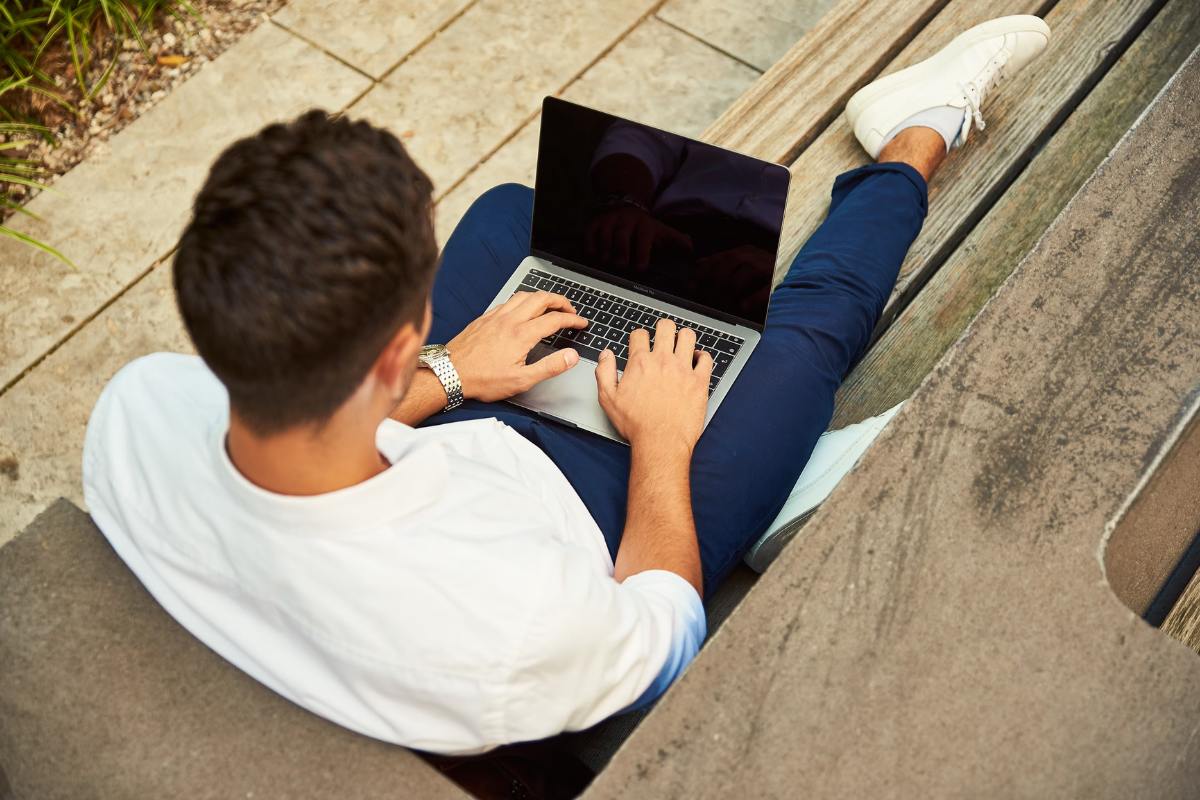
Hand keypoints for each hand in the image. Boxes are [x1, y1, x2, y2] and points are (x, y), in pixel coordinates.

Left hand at [447, 290, 586, 401]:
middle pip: (542, 298)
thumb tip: (570, 356)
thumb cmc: (481, 379)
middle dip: (561, 301)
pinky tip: (523, 309)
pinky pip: (508, 300)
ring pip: (524, 295)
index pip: (555, 319)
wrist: (449, 373)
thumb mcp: (521, 381)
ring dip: (542, 296)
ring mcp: (496, 316)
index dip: (573, 319)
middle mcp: (509, 320)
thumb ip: (549, 367)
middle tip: (570, 310)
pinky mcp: (485, 318)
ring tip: (551, 305)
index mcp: (521, 335)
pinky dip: (522, 300)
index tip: (581, 323)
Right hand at [585, 205, 692, 269]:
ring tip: (607, 263)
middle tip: (620, 266)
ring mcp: (608, 222)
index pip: (643, 240)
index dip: (641, 254)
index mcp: (644, 225)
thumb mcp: (662, 231)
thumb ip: (677, 242)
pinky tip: (594, 256)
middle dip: (621, 254)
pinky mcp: (594, 223)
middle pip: (621, 238)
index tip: (639, 268)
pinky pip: (590, 235)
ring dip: (605, 252)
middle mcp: (626, 221)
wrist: (624, 203)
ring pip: (604, 236)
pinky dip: (590, 246)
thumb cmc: (644, 227)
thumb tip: (692, 250)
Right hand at [594, 318, 712, 450]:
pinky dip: (703, 356)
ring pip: (688, 336)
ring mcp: (683, 369)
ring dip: (684, 337)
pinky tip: (698, 360)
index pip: (639, 334)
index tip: (641, 342)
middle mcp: (663, 361)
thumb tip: (605, 355)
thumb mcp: (608, 399)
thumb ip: (604, 372)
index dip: (639, 336)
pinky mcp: (700, 381)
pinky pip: (707, 359)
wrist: (661, 442)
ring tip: (682, 343)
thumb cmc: (637, 425)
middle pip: (666, 327)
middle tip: (664, 335)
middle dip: (663, 328)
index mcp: (640, 363)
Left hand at [693, 245, 772, 318]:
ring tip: (722, 305)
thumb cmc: (760, 277)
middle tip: (706, 299)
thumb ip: (720, 264)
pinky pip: (766, 289)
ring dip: (731, 290)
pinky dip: (753, 298)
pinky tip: (742, 308)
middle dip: (714, 281)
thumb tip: (698, 264)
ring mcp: (768, 267)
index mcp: (743, 252)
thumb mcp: (739, 267)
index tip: (692, 287)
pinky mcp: (779, 281)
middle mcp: (755, 255)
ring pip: (746, 273)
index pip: (719, 258)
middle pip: (730, 263)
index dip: (703, 273)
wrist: (795, 277)